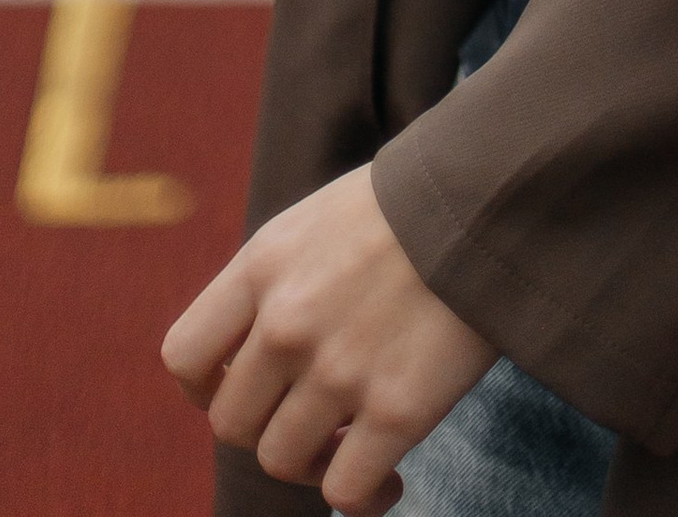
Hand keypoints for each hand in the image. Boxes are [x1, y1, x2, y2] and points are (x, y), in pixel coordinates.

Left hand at [162, 165, 494, 510]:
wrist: (495, 192)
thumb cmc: (412, 205)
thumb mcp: (319, 220)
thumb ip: (278, 282)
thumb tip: (257, 350)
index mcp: (262, 266)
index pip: (183, 357)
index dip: (204, 389)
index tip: (243, 388)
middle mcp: (286, 322)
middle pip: (231, 423)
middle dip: (266, 429)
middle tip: (311, 420)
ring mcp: (338, 369)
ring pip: (282, 461)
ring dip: (313, 466)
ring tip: (352, 446)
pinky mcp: (396, 409)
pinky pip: (346, 491)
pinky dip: (363, 498)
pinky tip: (389, 481)